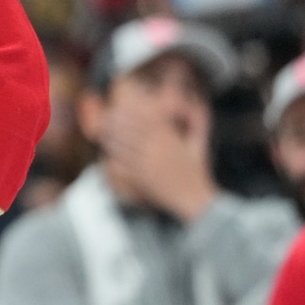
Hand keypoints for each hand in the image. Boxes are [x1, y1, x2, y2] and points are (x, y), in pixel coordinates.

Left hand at [99, 97, 216, 222]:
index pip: (146, 120)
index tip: (120, 109)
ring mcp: (148, 164)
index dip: (131, 114)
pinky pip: (123, 165)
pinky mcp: (141, 178)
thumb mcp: (198, 146)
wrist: (194, 198)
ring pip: (124, 147)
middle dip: (117, 124)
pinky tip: (108, 155)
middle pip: (131, 131)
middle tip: (105, 120)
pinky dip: (114, 158)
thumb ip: (198, 126)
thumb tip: (201, 106)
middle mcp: (157, 149)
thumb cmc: (197, 172)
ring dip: (112, 140)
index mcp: (170, 140)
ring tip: (103, 135)